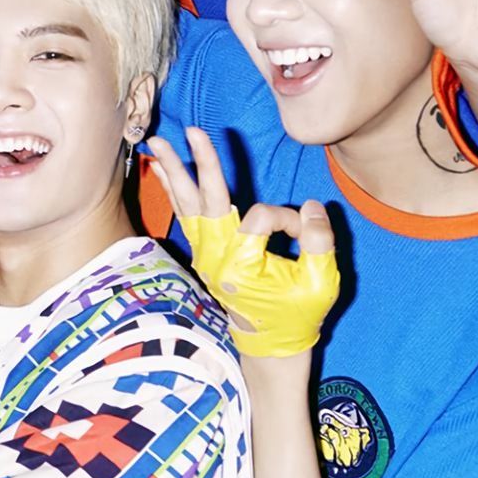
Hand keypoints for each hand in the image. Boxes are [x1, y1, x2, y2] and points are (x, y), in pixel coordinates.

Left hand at [148, 128, 339, 357]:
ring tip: (156, 144)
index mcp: (239, 266)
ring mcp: (204, 255)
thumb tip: (311, 207)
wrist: (271, 346)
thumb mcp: (320, 284)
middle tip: (187, 131)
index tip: (303, 235)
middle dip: (197, 164)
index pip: (263, 218)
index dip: (289, 221)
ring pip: (187, 205)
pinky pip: (186, 215)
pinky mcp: (204, 253)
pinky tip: (163, 172)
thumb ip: (318, 243)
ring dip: (173, 172)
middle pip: (203, 202)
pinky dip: (175, 191)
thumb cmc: (297, 317)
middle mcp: (214, 258)